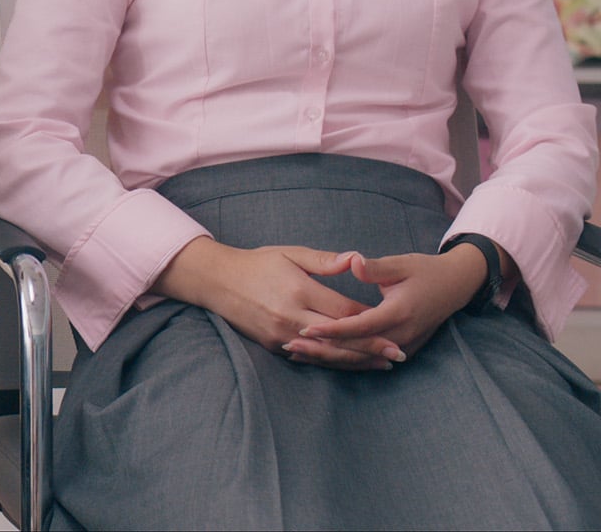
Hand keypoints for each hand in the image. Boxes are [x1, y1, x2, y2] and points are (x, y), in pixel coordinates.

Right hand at [153, 238, 404, 370]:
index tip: (395, 325)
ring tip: (381, 364)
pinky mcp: (273, 345)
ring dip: (356, 360)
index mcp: (298, 290)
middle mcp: (291, 316)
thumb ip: (325, 260)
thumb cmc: (258, 263)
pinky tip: (350, 364)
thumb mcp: (290, 253)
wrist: (217, 281)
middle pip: (340, 337)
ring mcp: (280, 334)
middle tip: (399, 354)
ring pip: (326, 353)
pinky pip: (308, 357)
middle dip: (371, 347)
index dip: (371, 320)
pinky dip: (332, 362)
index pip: (343, 311)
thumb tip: (356, 259)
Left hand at [295, 249, 485, 360]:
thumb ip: (375, 267)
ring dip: (330, 357)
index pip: (360, 326)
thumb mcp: (401, 263)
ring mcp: (405, 345)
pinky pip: (369, 359)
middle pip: (357, 348)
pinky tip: (320, 357)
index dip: (332, 329)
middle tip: (290, 344)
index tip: (306, 327)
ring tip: (297, 353)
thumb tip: (353, 262)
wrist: (456, 286)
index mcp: (400, 312)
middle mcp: (402, 334)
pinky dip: (344, 359)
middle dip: (323, 348)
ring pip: (362, 358)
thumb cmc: (425, 271)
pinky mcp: (403, 349)